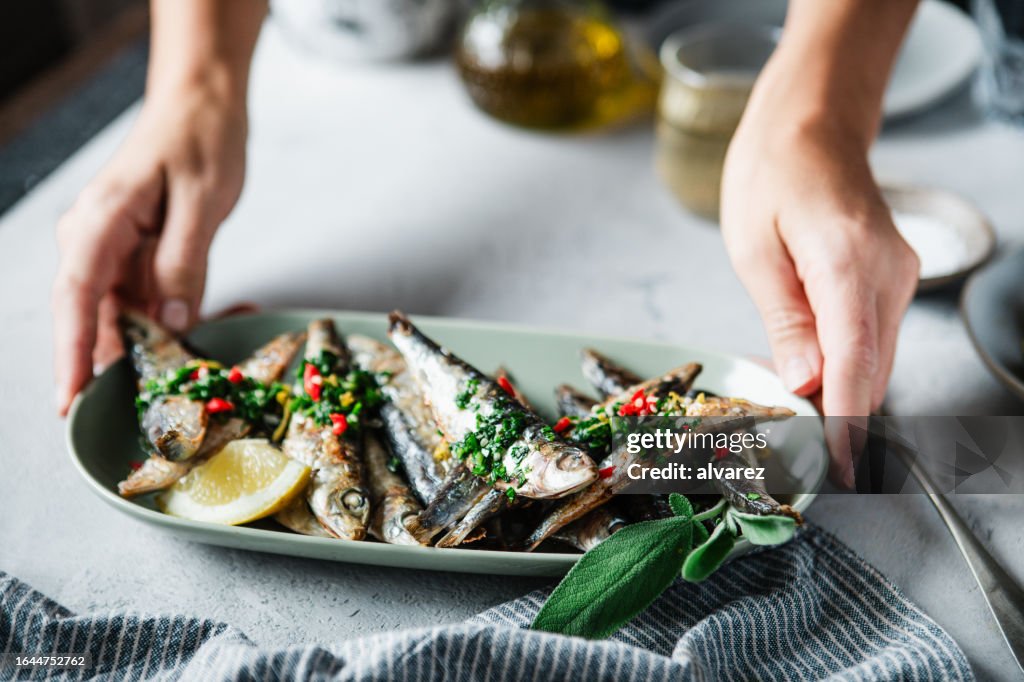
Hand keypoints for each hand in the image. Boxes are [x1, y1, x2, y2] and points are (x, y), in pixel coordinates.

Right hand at [52, 85, 246, 413]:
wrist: (202, 104)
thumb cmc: (201, 138)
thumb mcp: (203, 200)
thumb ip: (184, 261)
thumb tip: (171, 318)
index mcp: (101, 220)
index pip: (76, 295)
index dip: (71, 352)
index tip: (70, 397)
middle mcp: (96, 238)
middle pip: (93, 315)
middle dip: (116, 362)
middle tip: (147, 404)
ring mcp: (114, 249)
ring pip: (122, 315)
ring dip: (152, 345)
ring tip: (191, 366)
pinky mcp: (138, 256)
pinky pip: (146, 301)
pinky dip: (170, 322)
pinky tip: (205, 331)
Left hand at [720, 91, 918, 486]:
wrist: (812, 125)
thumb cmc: (770, 175)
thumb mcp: (754, 250)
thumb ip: (785, 321)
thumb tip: (806, 384)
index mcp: (846, 261)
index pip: (855, 361)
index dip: (846, 422)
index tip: (837, 467)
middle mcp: (888, 272)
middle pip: (871, 369)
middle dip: (836, 415)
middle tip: (792, 448)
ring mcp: (899, 274)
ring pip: (875, 358)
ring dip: (839, 390)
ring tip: (792, 411)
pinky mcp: (894, 277)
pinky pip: (872, 336)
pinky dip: (845, 362)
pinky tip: (810, 368)